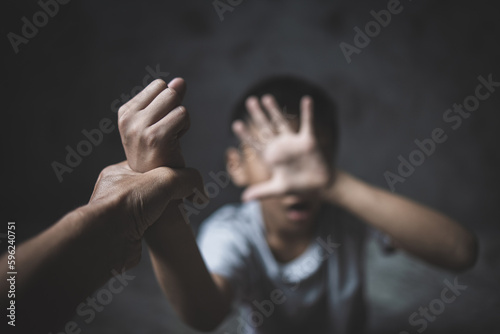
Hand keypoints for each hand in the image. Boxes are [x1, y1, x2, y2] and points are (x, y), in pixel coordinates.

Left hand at [88, 161, 202, 268]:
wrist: (108, 240)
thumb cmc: (125, 205)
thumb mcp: (166, 179)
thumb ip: (187, 178)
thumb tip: (200, 192)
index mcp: (120, 172)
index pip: (149, 165)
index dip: (167, 168)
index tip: (180, 174)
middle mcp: (117, 192)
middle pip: (152, 186)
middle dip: (168, 192)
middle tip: (181, 196)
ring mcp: (121, 213)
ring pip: (151, 207)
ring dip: (165, 211)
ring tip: (175, 213)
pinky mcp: (127, 234)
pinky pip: (150, 226)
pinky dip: (160, 227)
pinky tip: (165, 227)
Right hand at [118, 78, 188, 170]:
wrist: (156, 184)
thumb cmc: (159, 153)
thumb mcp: (160, 121)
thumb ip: (169, 99)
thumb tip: (180, 81)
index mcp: (126, 113)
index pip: (159, 86)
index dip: (167, 103)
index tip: (161, 125)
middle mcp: (129, 120)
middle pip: (168, 91)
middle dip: (176, 108)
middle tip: (168, 132)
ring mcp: (140, 129)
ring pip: (175, 100)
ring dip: (182, 119)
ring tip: (171, 138)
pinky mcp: (156, 138)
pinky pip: (182, 114)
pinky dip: (185, 126)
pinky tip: (176, 142)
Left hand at [233, 95, 332, 200]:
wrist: (316, 186)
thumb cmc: (296, 186)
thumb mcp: (278, 189)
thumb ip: (262, 191)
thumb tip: (244, 198)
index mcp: (271, 157)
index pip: (256, 144)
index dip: (246, 135)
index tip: (236, 125)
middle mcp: (280, 146)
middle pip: (266, 128)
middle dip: (257, 115)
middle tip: (249, 100)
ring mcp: (293, 142)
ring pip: (281, 123)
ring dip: (274, 110)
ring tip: (266, 97)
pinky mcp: (308, 142)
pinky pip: (307, 125)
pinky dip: (308, 113)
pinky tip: (307, 100)